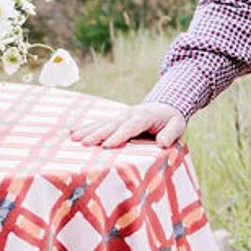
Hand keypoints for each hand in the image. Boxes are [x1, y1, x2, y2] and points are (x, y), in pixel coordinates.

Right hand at [72, 98, 187, 148]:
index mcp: (144, 117)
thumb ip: (170, 134)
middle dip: (97, 134)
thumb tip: (162, 143)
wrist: (166, 105)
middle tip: (84, 144)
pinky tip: (73, 133)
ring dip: (88, 131)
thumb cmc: (172, 120)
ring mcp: (120, 116)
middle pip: (112, 125)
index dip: (119, 136)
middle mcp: (129, 115)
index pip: (130, 127)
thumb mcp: (177, 126)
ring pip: (102, 124)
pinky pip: (99, 124)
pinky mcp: (115, 120)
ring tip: (74, 139)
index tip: (107, 145)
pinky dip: (86, 128)